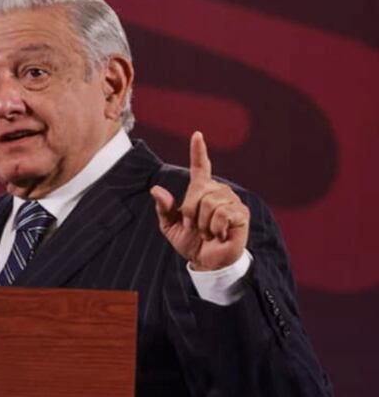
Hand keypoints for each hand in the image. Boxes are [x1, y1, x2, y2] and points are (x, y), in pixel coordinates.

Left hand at [149, 132, 249, 270]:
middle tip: (195, 227)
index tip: (197, 135)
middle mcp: (218, 191)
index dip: (198, 151)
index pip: (200, 167)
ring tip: (208, 232)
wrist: (207, 261)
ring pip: (210, 203)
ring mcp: (232, 200)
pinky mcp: (241, 213)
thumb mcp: (171, 226)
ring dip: (203, 223)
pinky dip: (214, 228)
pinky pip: (222, 214)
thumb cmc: (191, 242)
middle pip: (197, 191)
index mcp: (201, 191)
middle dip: (190, 212)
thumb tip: (155, 189)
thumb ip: (164, 208)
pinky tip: (218, 235)